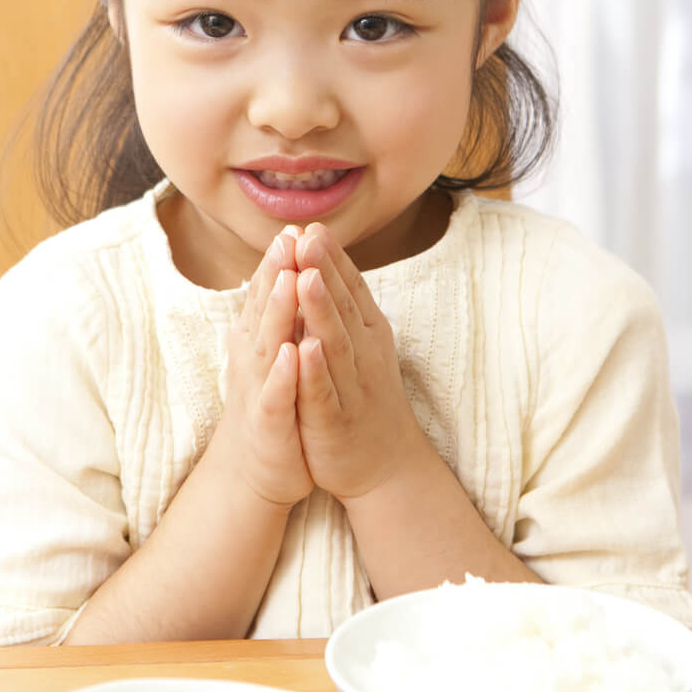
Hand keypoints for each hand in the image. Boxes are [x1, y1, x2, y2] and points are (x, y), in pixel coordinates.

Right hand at [208, 228, 313, 509]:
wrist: (253, 471)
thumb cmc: (271, 407)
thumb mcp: (272, 356)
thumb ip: (274, 317)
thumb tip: (280, 274)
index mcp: (258, 340)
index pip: (268, 294)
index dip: (278, 261)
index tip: (294, 226)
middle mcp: (253, 358)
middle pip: (264, 308)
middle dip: (276, 272)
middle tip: (287, 236)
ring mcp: (258, 389)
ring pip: (267, 344)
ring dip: (278, 311)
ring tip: (289, 278)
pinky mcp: (267, 422)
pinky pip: (275, 395)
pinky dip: (282, 374)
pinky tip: (291, 353)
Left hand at [293, 224, 434, 501]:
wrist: (385, 464)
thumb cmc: (366, 396)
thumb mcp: (360, 343)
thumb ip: (343, 304)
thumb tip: (323, 257)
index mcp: (368, 333)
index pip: (350, 288)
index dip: (332, 259)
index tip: (312, 226)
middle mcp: (364, 354)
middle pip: (342, 307)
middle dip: (323, 271)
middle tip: (306, 237)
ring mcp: (351, 387)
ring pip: (334, 343)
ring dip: (320, 310)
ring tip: (306, 277)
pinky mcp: (335, 420)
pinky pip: (324, 391)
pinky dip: (315, 369)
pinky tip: (305, 348)